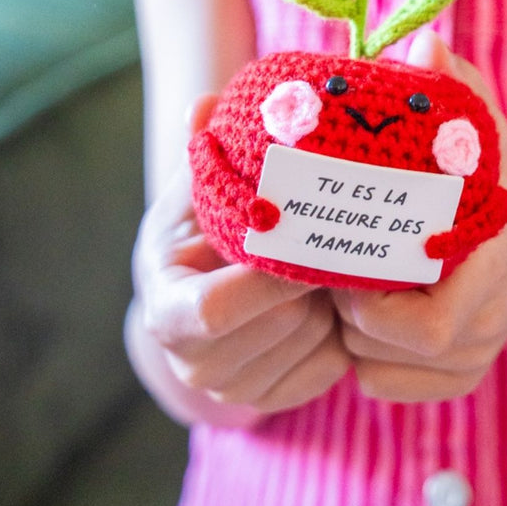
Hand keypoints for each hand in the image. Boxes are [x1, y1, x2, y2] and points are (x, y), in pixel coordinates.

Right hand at [129, 96, 350, 419]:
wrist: (202, 292)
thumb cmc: (201, 229)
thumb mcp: (194, 189)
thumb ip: (202, 150)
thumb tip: (204, 105)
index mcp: (166, 306)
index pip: (213, 309)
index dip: (266, 278)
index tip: (305, 236)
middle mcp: (191, 359)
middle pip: (279, 323)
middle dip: (310, 280)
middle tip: (330, 238)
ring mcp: (231, 388)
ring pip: (312, 344)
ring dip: (330, 303)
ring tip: (326, 267)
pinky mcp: (272, 400)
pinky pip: (331, 367)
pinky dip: (341, 332)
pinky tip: (329, 301)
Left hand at [332, 32, 506, 401]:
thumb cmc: (505, 183)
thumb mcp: (489, 133)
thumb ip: (460, 90)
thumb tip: (427, 41)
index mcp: (491, 270)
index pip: (432, 328)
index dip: (374, 308)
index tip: (346, 265)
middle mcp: (485, 327)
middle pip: (386, 351)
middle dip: (344, 311)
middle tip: (326, 266)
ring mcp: (473, 360)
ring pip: (375, 372)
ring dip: (347, 333)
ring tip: (342, 284)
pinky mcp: (457, 379)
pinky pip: (383, 387)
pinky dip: (363, 359)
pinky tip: (365, 316)